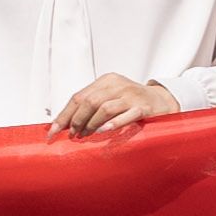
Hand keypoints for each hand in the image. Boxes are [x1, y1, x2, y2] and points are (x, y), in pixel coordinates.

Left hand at [53, 72, 178, 137]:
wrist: (163, 101)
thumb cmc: (131, 102)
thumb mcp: (111, 97)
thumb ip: (92, 105)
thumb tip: (65, 123)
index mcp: (107, 80)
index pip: (79, 97)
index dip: (64, 115)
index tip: (53, 131)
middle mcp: (118, 85)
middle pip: (89, 101)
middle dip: (76, 120)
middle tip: (72, 135)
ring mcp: (131, 95)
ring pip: (104, 108)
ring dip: (90, 124)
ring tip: (85, 135)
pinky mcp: (143, 107)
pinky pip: (126, 115)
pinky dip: (113, 124)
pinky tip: (103, 131)